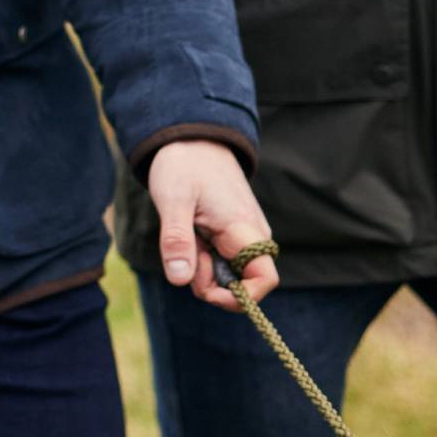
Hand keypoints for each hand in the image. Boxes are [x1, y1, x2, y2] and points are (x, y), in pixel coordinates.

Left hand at [147, 139, 278, 310]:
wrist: (191, 138)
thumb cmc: (183, 166)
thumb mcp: (172, 200)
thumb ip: (177, 240)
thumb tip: (180, 281)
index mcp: (245, 230)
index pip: (264, 282)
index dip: (238, 298)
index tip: (204, 291)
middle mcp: (252, 236)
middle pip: (240, 285)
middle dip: (209, 283)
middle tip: (183, 252)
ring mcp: (244, 236)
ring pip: (227, 274)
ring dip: (202, 267)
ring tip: (187, 233)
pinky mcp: (232, 235)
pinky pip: (220, 260)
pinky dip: (201, 257)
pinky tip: (192, 232)